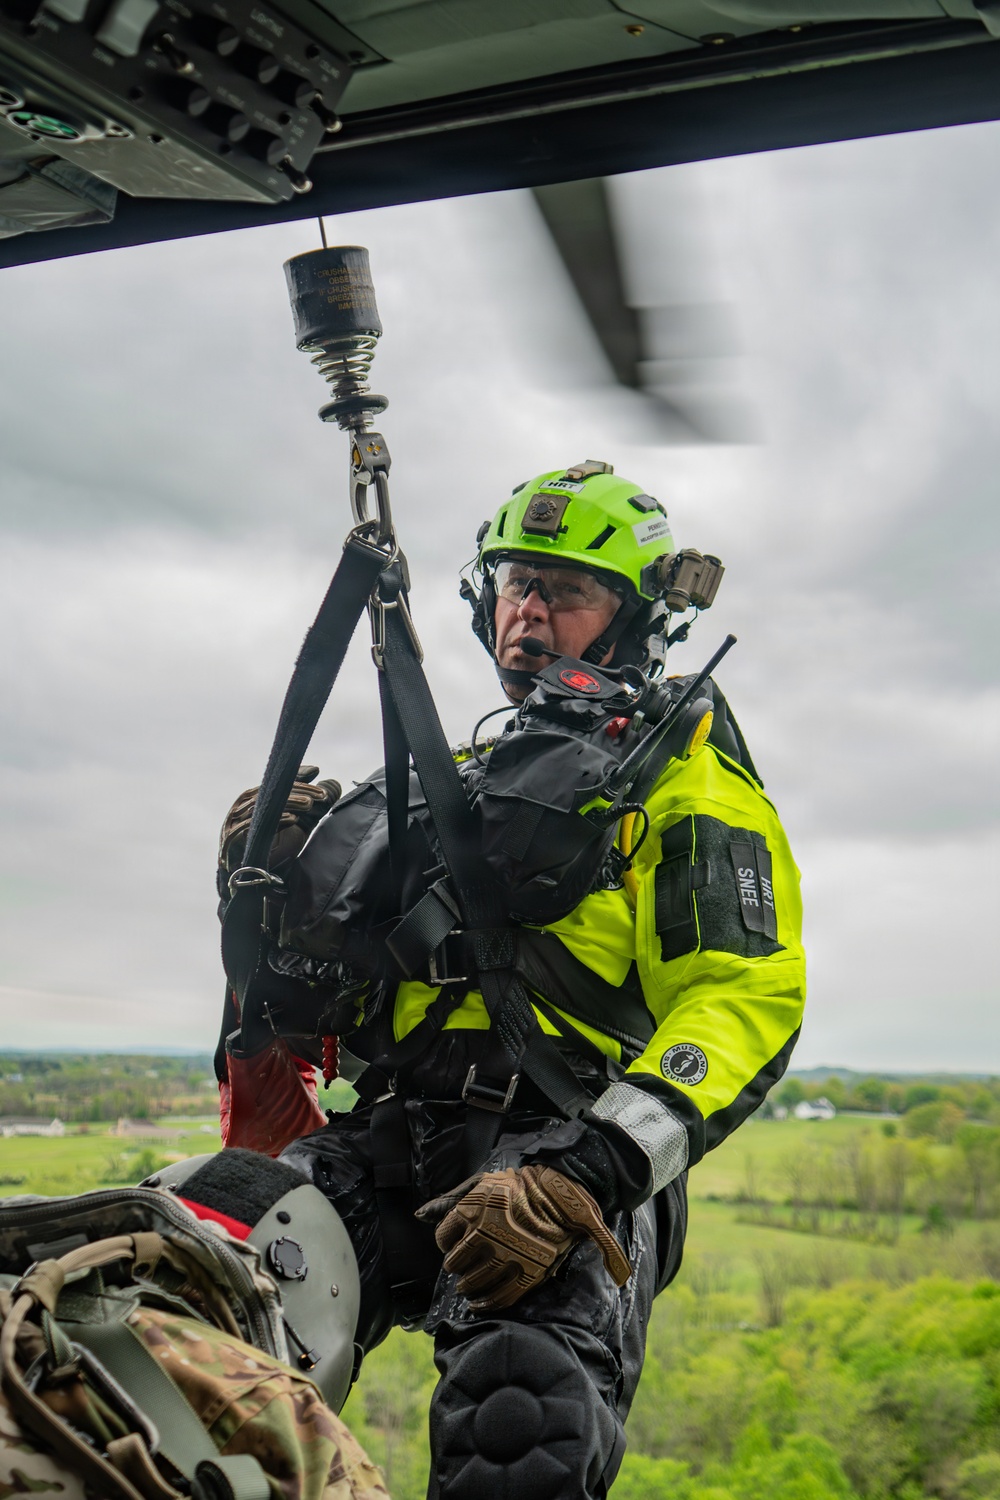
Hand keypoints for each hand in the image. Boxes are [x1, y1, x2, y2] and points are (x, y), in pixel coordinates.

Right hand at [219, 765, 340, 875]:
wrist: (246, 886)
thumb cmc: (268, 853)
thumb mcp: (294, 826)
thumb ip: (309, 805)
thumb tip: (332, 784)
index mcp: (250, 804)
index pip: (273, 786)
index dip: (294, 778)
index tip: (316, 772)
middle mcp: (238, 811)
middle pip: (267, 794)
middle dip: (296, 791)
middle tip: (320, 794)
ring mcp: (232, 826)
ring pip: (261, 807)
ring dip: (287, 804)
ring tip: (310, 804)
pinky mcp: (231, 843)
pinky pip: (253, 827)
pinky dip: (273, 822)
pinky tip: (293, 819)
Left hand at [421, 1164, 629, 1312]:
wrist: (560, 1195)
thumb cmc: (518, 1187)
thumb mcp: (483, 1183)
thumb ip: (451, 1199)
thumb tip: (419, 1214)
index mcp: (475, 1209)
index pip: (444, 1237)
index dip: (446, 1243)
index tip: (454, 1244)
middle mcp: (488, 1233)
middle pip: (456, 1262)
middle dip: (456, 1266)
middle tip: (461, 1266)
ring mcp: (508, 1254)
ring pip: (474, 1282)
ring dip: (467, 1287)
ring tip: (468, 1286)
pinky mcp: (528, 1272)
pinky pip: (499, 1297)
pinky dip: (485, 1304)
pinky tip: (479, 1303)